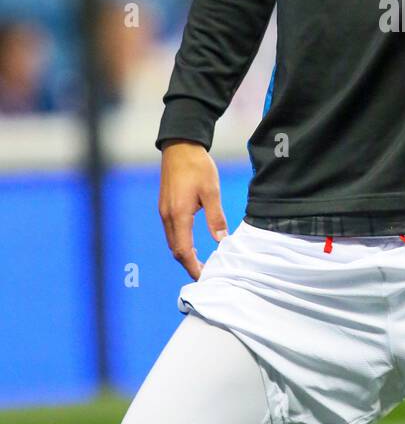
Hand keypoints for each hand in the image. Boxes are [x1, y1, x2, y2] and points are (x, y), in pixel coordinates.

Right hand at [158, 141, 227, 279]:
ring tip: (201, 262)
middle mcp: (167, 216)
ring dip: (184, 254)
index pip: (183, 251)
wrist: (180, 146)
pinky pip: (171, 231)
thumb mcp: (211, 191)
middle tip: (206, 274)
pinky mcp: (165, 206)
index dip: (193, 267)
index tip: (205, 277)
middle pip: (175, 250)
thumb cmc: (197, 166)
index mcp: (179, 215)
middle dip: (189, 264)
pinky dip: (180, 242)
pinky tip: (192, 243)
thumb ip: (215, 217)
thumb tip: (221, 240)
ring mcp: (164, 211)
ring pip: (172, 241)